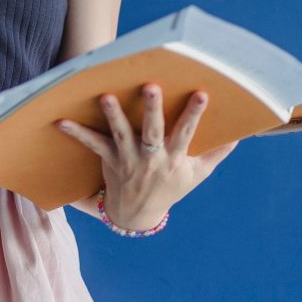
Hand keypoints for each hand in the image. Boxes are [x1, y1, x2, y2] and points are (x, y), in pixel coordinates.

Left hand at [55, 83, 239, 229]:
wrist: (137, 215)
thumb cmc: (171, 189)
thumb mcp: (197, 175)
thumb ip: (217, 153)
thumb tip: (241, 134)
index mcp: (175, 159)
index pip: (187, 133)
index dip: (194, 114)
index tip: (202, 93)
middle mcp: (151, 159)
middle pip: (153, 131)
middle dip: (153, 109)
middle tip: (151, 86)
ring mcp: (129, 160)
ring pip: (121, 134)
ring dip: (113, 115)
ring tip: (106, 96)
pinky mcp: (110, 161)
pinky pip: (93, 144)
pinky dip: (77, 133)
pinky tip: (61, 121)